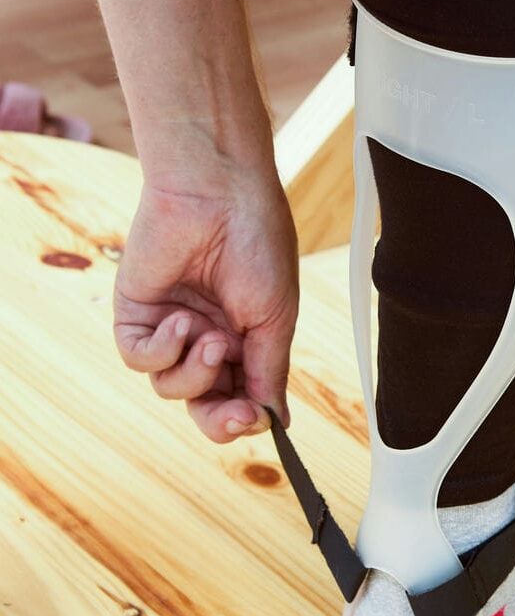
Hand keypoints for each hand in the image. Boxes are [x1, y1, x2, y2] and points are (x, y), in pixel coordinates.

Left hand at [113, 159, 297, 442]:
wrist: (220, 194)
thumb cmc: (259, 245)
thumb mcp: (275, 318)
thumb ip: (269, 372)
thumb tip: (278, 421)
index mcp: (246, 341)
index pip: (241, 398)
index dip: (247, 418)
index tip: (258, 418)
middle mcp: (207, 339)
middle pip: (204, 404)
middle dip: (220, 417)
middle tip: (238, 413)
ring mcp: (170, 328)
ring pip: (171, 387)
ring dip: (194, 372)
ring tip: (212, 338)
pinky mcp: (136, 313)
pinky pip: (140, 358)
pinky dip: (162, 349)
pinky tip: (182, 321)